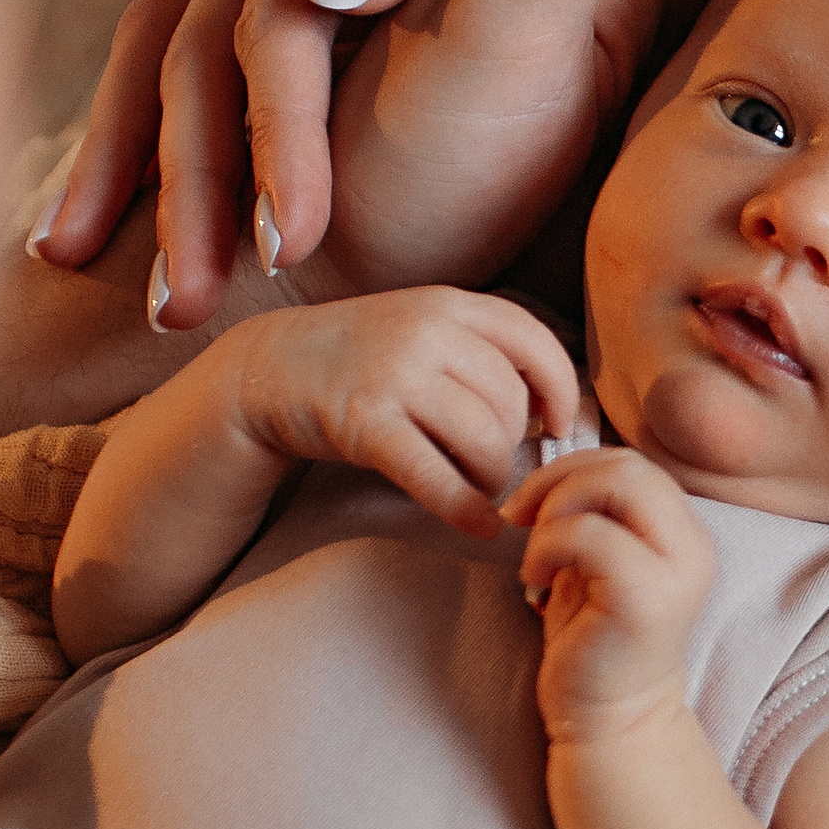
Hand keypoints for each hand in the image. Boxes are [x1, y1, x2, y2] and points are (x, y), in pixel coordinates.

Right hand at [229, 288, 579, 535]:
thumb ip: (478, 352)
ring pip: (484, 439)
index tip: (559, 423)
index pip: (532, 341)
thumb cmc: (359, 359)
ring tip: (475, 485)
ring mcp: (394, 374)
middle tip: (491, 463)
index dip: (560, 387)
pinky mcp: (365, 422)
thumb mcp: (420, 329)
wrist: (268, 368)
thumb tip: (551, 408)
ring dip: (490, 477)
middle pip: (511, 401)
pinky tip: (480, 524)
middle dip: (512, 444)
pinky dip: (467, 509)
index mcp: (447, 304)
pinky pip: (437, 476)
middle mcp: (426, 331)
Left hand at [504, 443, 714, 739]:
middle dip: (561, 479)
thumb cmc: (592, 643)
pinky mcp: (647, 598)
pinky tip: (535, 579)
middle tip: (520, 517)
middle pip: (629, 465)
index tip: (530, 504)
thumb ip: (593, 515)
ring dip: (555, 508)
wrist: (609, 723)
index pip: (633, 464)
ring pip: (618, 484)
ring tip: (535, 554)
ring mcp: (677, 571)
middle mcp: (693, 547)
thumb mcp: (594, 564)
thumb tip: (550, 472)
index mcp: (683, 534)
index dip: (574, 468)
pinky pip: (591, 534)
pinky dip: (548, 545)